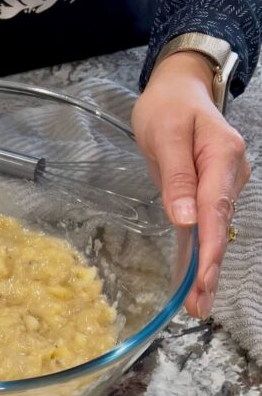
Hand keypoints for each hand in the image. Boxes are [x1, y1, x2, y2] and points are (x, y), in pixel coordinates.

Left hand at [132, 52, 249, 318]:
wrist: (179, 88)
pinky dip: (202, 253)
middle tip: (198, 306)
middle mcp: (230, 173)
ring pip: (215, 230)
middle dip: (210, 269)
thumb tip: (185, 218)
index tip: (203, 278)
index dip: (210, 248)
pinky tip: (197, 281)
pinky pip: (207, 225)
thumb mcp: (164, 134)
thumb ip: (176, 177)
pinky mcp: (211, 191)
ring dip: (206, 268)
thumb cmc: (168, 107)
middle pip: (219, 227)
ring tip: (197, 305)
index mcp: (222, 156)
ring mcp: (224, 183)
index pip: (215, 210)